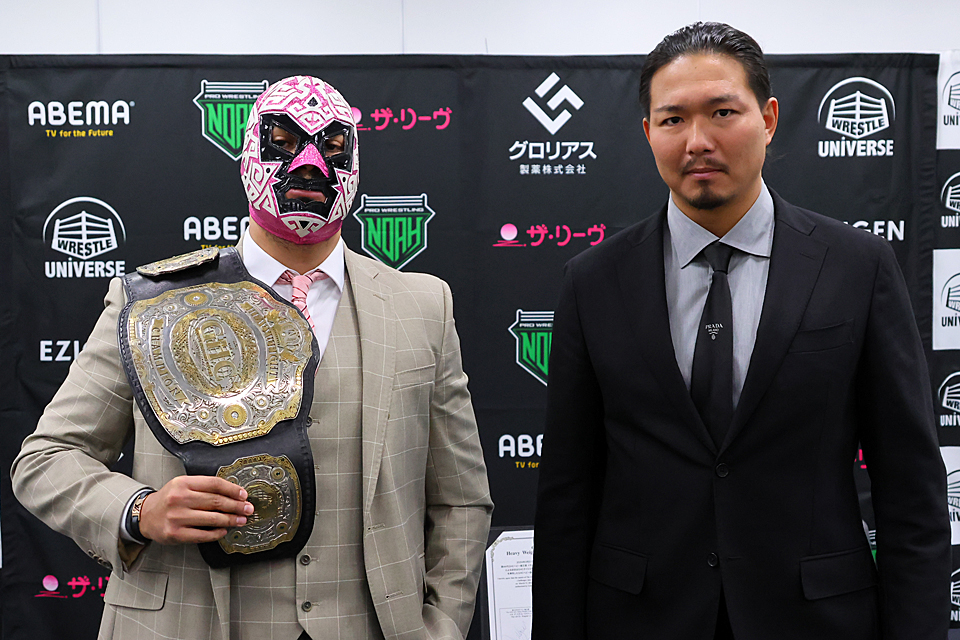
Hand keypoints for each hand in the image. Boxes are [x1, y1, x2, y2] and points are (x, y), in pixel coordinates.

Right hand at [138, 476, 252, 544]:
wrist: (145, 515)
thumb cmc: (168, 499)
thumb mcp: (183, 485)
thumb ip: (203, 487)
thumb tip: (232, 494)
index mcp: (183, 483)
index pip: (214, 484)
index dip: (232, 489)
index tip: (244, 495)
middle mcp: (179, 499)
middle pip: (215, 501)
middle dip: (236, 506)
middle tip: (248, 509)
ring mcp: (177, 517)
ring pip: (212, 519)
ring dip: (230, 520)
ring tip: (241, 520)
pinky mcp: (175, 533)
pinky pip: (202, 534)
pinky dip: (216, 533)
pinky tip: (224, 531)